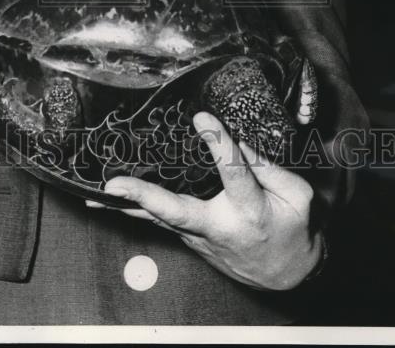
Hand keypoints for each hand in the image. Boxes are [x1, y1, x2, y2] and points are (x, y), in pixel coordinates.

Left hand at [86, 110, 323, 290]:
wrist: (285, 275)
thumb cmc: (292, 229)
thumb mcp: (298, 197)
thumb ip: (270, 168)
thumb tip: (237, 139)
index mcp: (251, 210)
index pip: (234, 173)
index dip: (219, 145)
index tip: (203, 119)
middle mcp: (219, 226)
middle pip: (176, 210)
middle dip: (143, 196)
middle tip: (114, 186)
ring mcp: (200, 236)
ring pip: (159, 219)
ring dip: (126, 207)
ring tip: (96, 195)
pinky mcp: (190, 238)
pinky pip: (160, 221)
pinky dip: (135, 210)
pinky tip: (109, 203)